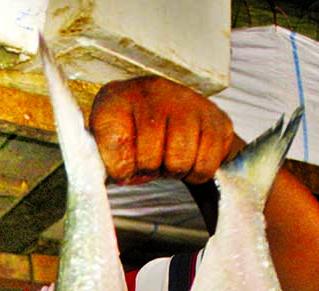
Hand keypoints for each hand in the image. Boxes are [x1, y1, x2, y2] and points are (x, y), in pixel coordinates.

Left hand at [88, 75, 234, 185]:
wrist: (169, 114)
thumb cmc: (129, 135)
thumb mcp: (104, 144)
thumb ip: (102, 158)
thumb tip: (121, 172)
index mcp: (116, 99)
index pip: (116, 145)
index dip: (119, 168)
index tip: (121, 167)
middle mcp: (153, 91)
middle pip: (149, 158)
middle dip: (146, 170)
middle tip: (147, 162)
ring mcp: (188, 101)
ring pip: (179, 162)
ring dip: (171, 171)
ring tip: (166, 158)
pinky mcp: (217, 118)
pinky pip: (205, 164)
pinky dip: (195, 172)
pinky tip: (187, 157)